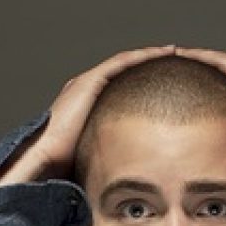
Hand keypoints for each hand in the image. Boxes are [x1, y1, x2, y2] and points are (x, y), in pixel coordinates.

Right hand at [0, 45, 176, 187]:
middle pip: (127, 72)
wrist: (47, 159)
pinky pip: (122, 63)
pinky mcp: (90, 81)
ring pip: (126, 62)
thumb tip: (140, 172)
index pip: (123, 87)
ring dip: (151, 55)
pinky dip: (143, 56)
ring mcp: (87, 83)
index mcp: (90, 105)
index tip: (171, 82)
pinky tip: (163, 53)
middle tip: (178, 61)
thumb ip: (116, 152)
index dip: (147, 81)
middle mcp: (88, 89)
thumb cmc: (69, 166)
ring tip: (175, 52)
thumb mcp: (101, 154)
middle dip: (152, 64)